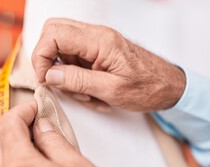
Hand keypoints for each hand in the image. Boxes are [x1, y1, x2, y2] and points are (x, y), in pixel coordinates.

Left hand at [0, 101, 126, 166]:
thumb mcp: (76, 164)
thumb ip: (53, 140)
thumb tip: (42, 126)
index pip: (9, 125)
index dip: (23, 110)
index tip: (36, 108)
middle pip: (0, 142)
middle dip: (16, 127)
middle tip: (39, 123)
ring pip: (1, 161)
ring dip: (16, 146)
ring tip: (41, 143)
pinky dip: (17, 165)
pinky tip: (38, 165)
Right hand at [32, 18, 185, 111]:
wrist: (168, 86)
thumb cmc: (147, 88)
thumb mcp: (111, 90)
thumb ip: (79, 81)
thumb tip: (50, 75)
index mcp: (100, 41)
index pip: (54, 34)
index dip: (41, 56)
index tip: (45, 78)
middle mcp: (96, 35)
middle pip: (53, 31)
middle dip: (47, 59)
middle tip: (56, 82)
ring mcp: (96, 42)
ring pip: (61, 45)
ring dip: (63, 71)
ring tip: (82, 93)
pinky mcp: (97, 51)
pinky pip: (73, 57)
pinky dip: (73, 75)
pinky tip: (89, 91)